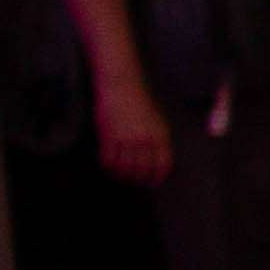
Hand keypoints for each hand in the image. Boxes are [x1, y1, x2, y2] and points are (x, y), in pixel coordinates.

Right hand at [94, 66, 171, 186]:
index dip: (157, 178)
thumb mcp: (156, 119)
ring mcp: (127, 137)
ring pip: (124, 167)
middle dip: (137, 179)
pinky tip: (107, 166)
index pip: (162, 164)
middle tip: (132, 183)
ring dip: (121, 174)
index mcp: (161, 134)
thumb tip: (155, 158)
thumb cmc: (138, 101)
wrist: (121, 84)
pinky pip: (109, 158)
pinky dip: (108, 166)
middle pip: (142, 169)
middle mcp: (145, 138)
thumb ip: (156, 138)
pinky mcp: (110, 135)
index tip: (152, 185)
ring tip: (119, 176)